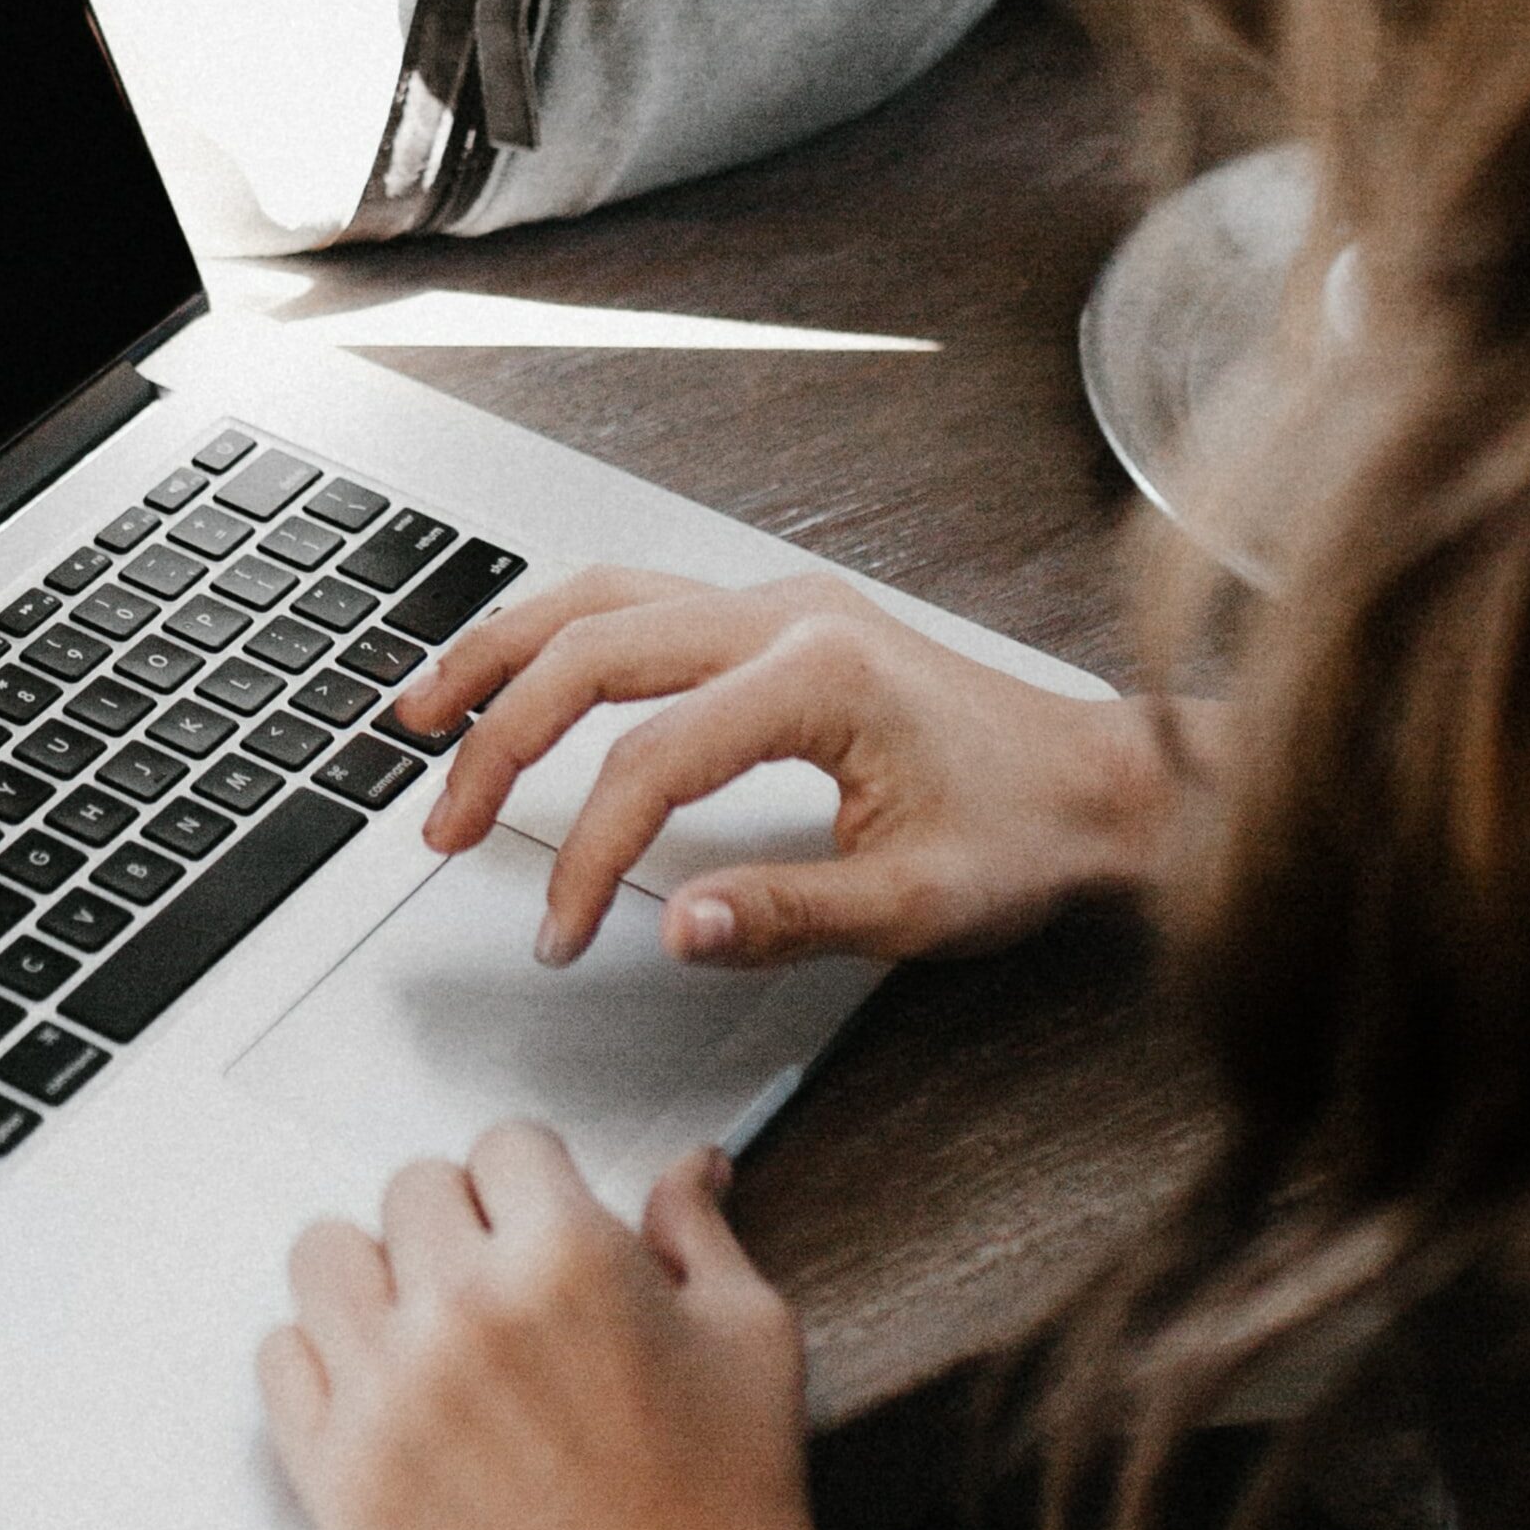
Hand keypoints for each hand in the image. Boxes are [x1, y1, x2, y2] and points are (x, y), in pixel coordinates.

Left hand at [258, 1124, 879, 1529]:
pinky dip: (322, 1361)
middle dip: (462, 1224)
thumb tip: (689, 1166)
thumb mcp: (749, 1335)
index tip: (541, 1221)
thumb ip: (696, 1230)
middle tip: (498, 1286)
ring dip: (376, 1277)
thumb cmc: (733, 1507)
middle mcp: (462, 1311)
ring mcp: (389, 1396)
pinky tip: (380, 1388)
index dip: (535, 1184)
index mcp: (564, 1257)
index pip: (504, 1143)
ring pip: (324, 1255)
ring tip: (425, 1326)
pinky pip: (279, 1360)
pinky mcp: (341, 1479)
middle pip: (411, 1190)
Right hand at [397, 566, 1191, 969]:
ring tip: (423, 713)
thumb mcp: (917, 905)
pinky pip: (636, 599)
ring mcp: (778, 602)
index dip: (586, 853)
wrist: (1106, 781)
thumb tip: (673, 926)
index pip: (650, 760)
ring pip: (600, 598)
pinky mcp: (777, 616)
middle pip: (593, 649)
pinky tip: (517, 673)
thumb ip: (787, 914)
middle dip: (499, 739)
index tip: (560, 931)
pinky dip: (558, 634)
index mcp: (819, 676)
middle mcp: (786, 615)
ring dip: (503, 653)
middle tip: (442, 824)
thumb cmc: (1029, 835)